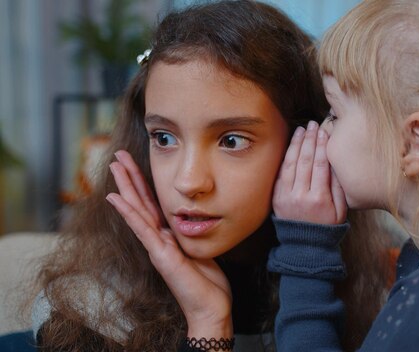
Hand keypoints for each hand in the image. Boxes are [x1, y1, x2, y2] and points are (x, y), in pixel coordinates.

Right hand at [106, 150, 232, 337]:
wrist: (210, 307)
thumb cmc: (208, 282)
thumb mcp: (200, 250)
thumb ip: (191, 235)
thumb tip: (192, 219)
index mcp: (168, 236)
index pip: (152, 204)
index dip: (142, 184)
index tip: (133, 164)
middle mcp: (159, 239)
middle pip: (140, 202)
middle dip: (129, 178)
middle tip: (117, 155)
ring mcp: (157, 246)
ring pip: (137, 210)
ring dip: (125, 187)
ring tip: (114, 166)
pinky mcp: (160, 255)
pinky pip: (143, 229)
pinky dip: (128, 213)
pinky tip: (116, 198)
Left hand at [273, 121, 346, 224]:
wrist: (305, 246)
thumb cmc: (327, 227)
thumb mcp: (342, 210)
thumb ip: (339, 187)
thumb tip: (336, 163)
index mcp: (319, 198)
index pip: (320, 165)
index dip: (322, 145)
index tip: (324, 131)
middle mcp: (301, 195)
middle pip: (305, 160)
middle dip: (310, 139)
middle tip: (313, 124)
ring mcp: (286, 196)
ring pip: (291, 163)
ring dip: (296, 143)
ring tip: (302, 129)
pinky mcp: (277, 197)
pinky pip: (281, 172)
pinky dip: (286, 156)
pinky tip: (291, 145)